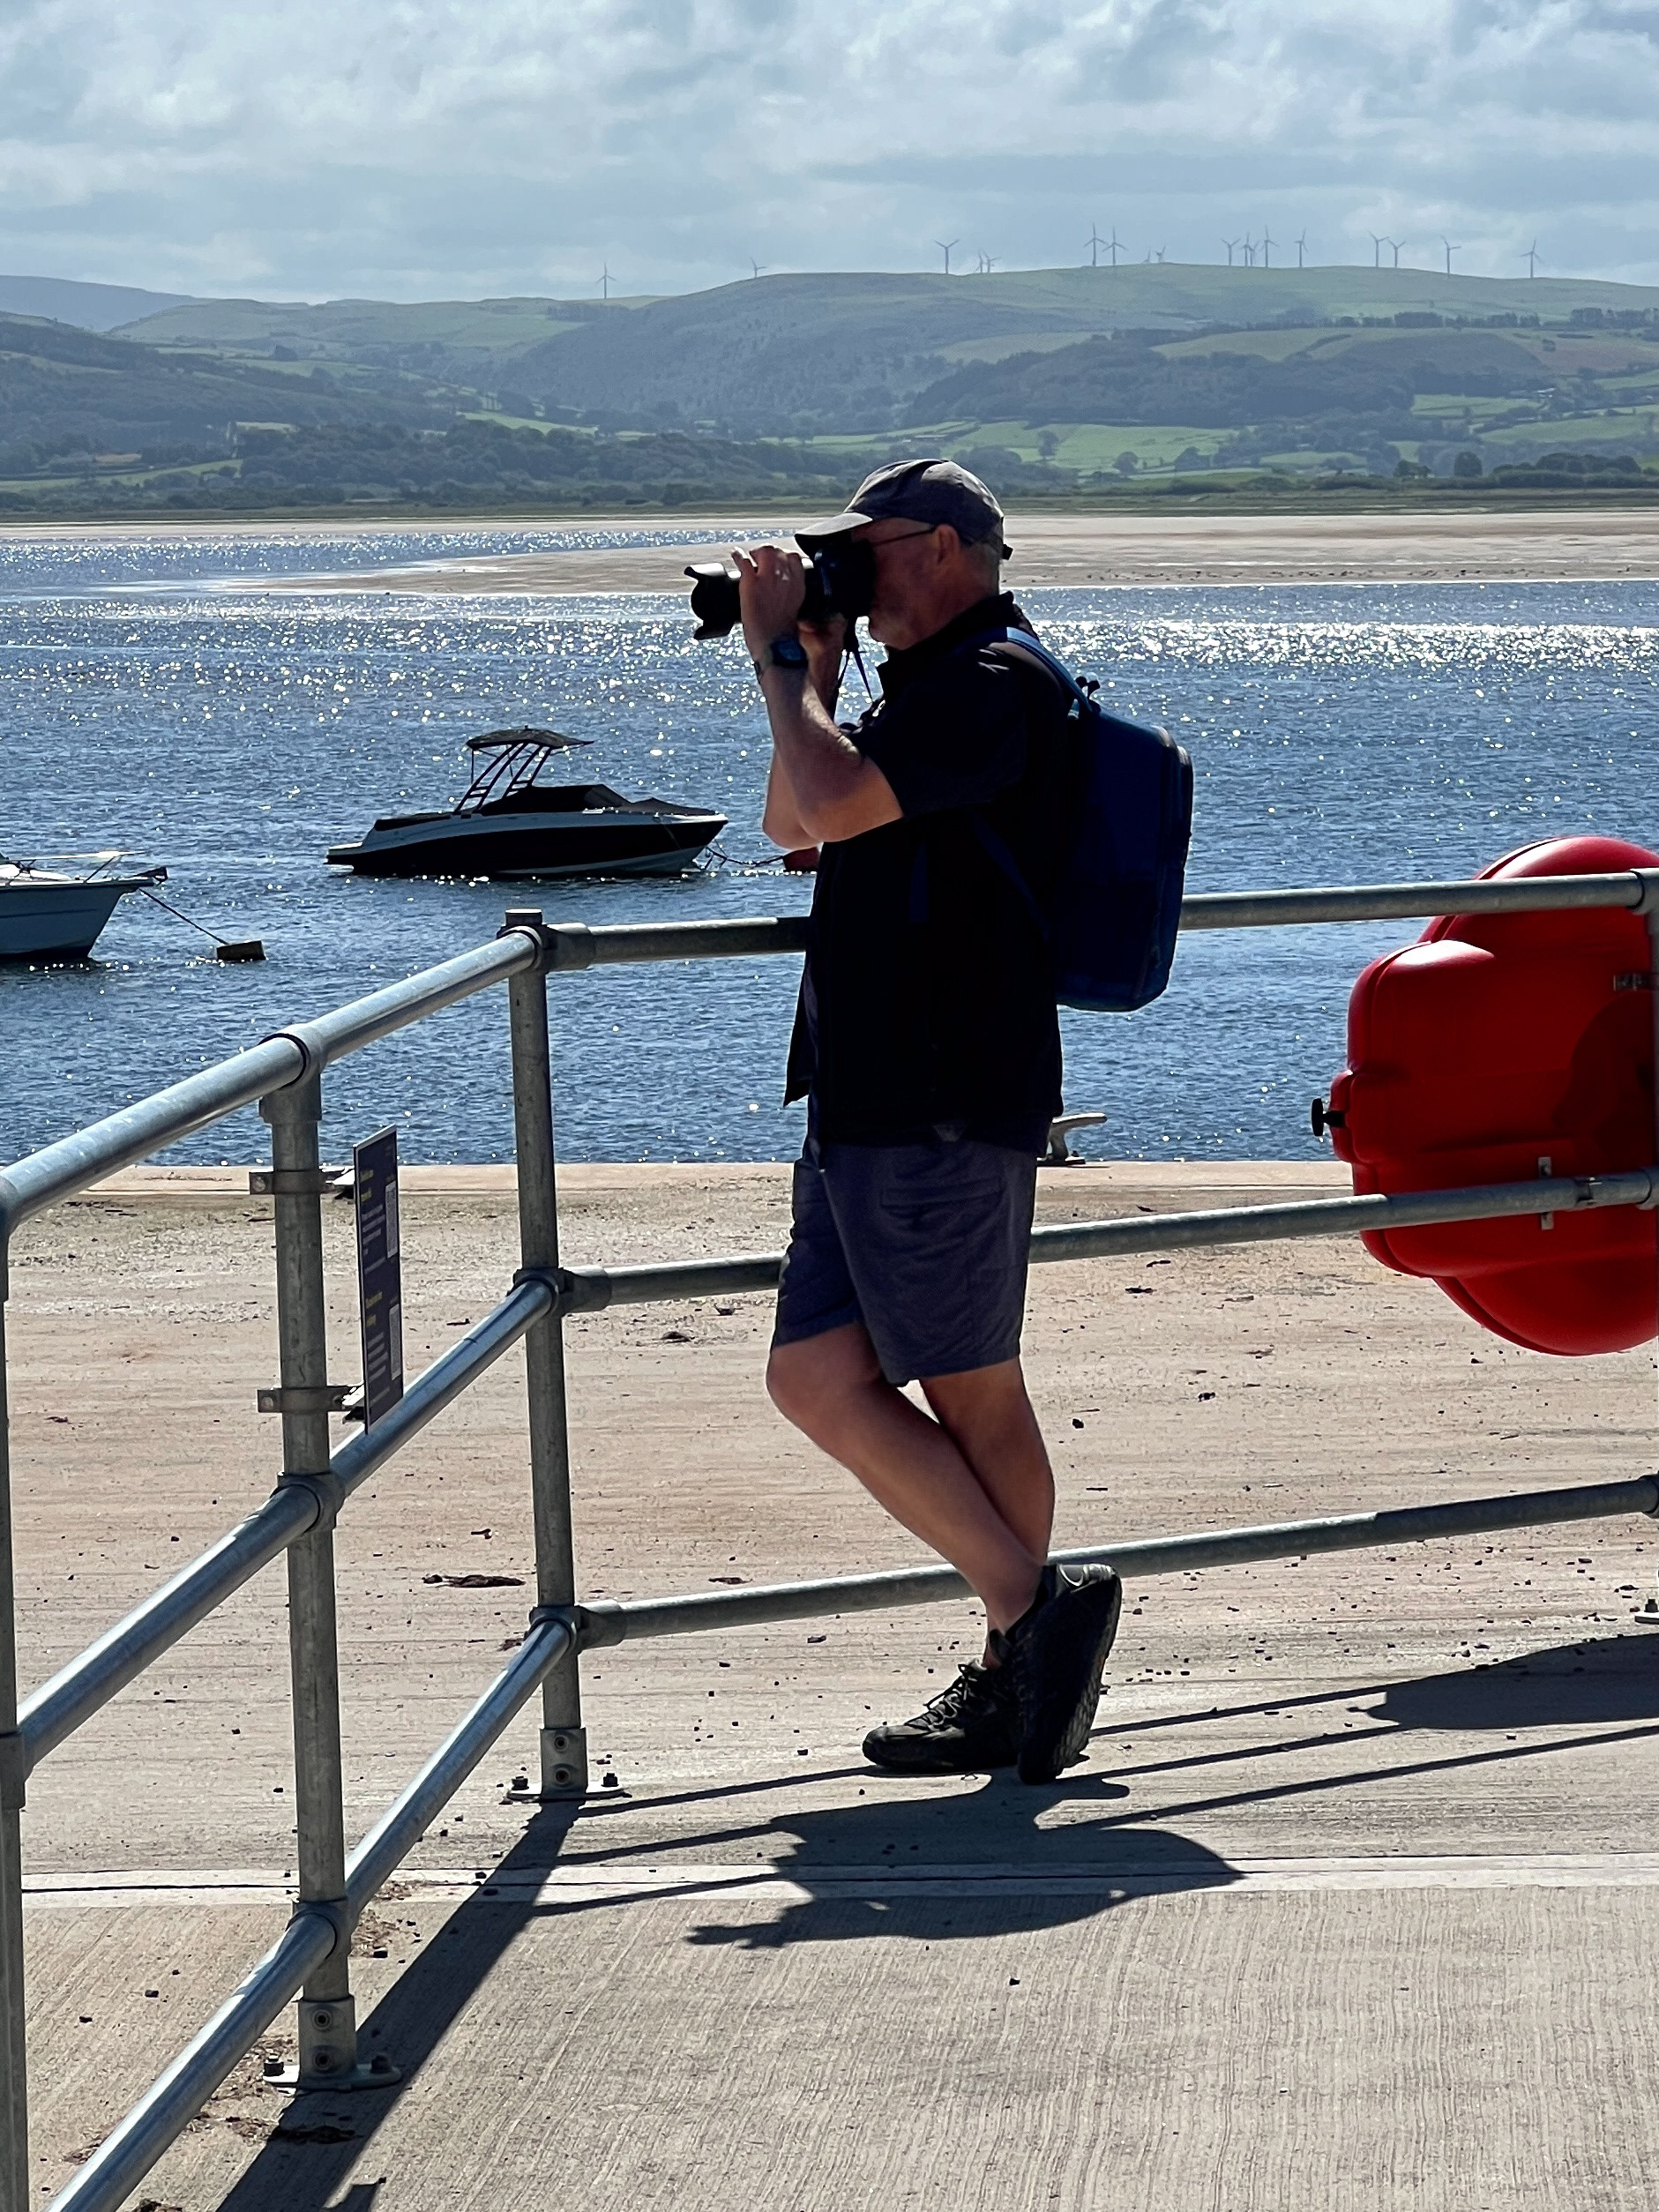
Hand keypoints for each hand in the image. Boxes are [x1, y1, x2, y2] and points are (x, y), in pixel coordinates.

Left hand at [734, 543, 805, 660]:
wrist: (776, 646)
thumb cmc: (784, 636)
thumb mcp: (794, 612)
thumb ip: (789, 597)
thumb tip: (782, 596)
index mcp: (798, 586)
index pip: (795, 558)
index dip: (784, 556)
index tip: (778, 560)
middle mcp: (785, 578)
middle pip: (779, 551)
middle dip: (770, 552)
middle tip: (761, 558)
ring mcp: (768, 579)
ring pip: (765, 551)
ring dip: (757, 552)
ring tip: (750, 557)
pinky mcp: (751, 584)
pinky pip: (743, 561)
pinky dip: (738, 555)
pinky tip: (735, 555)